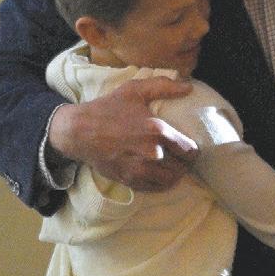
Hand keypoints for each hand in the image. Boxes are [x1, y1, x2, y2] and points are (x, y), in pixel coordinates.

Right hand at [48, 77, 197, 190]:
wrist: (80, 131)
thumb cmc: (109, 108)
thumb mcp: (135, 90)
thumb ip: (164, 87)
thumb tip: (188, 87)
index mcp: (158, 130)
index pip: (189, 149)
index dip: (194, 150)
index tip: (192, 148)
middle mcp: (152, 153)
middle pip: (182, 166)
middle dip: (186, 163)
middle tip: (185, 159)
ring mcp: (140, 169)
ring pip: (170, 180)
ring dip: (176, 175)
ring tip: (175, 169)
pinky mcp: (129, 180)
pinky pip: (154, 188)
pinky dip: (161, 184)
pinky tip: (161, 177)